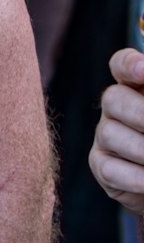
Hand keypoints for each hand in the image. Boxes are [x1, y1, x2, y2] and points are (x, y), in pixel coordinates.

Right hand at [90, 47, 143, 214]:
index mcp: (137, 86)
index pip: (122, 65)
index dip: (129, 65)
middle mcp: (116, 107)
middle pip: (112, 98)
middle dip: (139, 113)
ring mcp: (105, 135)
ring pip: (108, 134)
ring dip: (141, 149)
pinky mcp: (101, 165)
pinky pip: (108, 170)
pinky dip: (134, 177)